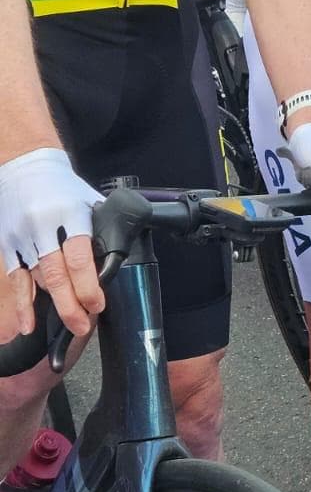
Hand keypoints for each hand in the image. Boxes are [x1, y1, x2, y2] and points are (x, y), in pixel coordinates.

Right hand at [0, 148, 102, 337]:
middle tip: (84, 325)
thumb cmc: (62, 187)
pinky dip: (23, 303)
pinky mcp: (7, 244)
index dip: (88, 284)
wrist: (24, 165)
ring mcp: (23, 236)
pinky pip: (16, 279)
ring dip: (55, 304)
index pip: (79, 256)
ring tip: (72, 323)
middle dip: (72, 304)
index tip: (97, 304)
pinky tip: (29, 323)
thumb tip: (118, 258)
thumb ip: (100, 228)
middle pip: (57, 274)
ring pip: (38, 279)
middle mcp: (44, 226)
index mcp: (70, 214)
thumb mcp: (88, 200)